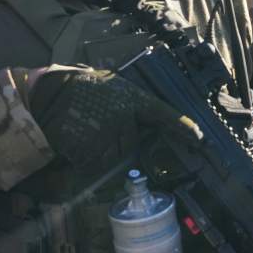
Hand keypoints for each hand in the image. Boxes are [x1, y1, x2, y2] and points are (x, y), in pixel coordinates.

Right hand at [26, 67, 195, 171]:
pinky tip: (79, 140)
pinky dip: (88, 159)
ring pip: (115, 157)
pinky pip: (97, 164)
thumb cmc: (84, 89)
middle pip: (133, 145)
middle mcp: (126, 118)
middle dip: (121, 142)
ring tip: (88, 131)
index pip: (165, 115)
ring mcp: (109, 136)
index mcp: (134, 99)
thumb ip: (134, 105)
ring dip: (103, 151)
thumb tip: (151, 125)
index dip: (185, 129)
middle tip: (101, 126)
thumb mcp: (115, 88)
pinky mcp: (91, 151)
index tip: (202, 140)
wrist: (50, 93)